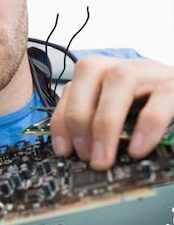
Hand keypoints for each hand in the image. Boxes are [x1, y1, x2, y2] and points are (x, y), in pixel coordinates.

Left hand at [49, 55, 173, 169]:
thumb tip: (73, 152)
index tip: (64, 150)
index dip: (62, 119)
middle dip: (79, 117)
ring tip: (103, 157)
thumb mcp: (123, 121)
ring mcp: (156, 73)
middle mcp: (129, 67)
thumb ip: (101, 128)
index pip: (72, 85)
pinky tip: (138, 149)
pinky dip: (147, 125)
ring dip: (106, 121)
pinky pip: (162, 98)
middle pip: (91, 72)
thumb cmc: (156, 115)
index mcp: (109, 74)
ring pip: (121, 78)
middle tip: (84, 156)